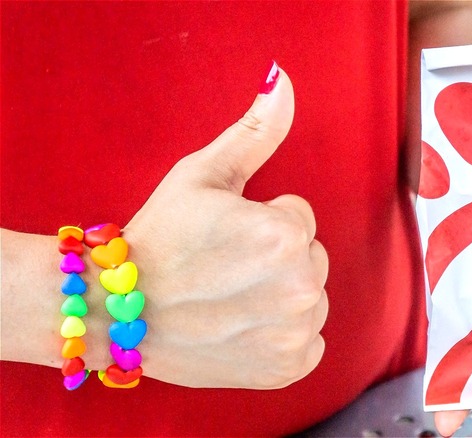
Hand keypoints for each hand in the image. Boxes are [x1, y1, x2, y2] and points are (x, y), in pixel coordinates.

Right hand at [121, 65, 328, 388]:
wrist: (118, 311)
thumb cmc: (160, 238)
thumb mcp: (203, 174)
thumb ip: (255, 130)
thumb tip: (281, 79)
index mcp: (286, 235)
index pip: (300, 219)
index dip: (262, 224)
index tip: (225, 239)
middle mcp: (301, 286)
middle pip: (311, 260)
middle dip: (276, 261)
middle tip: (225, 270)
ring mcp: (295, 332)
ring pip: (310, 301)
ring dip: (280, 299)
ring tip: (229, 300)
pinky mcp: (288, 367)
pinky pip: (308, 342)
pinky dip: (281, 338)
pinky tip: (240, 329)